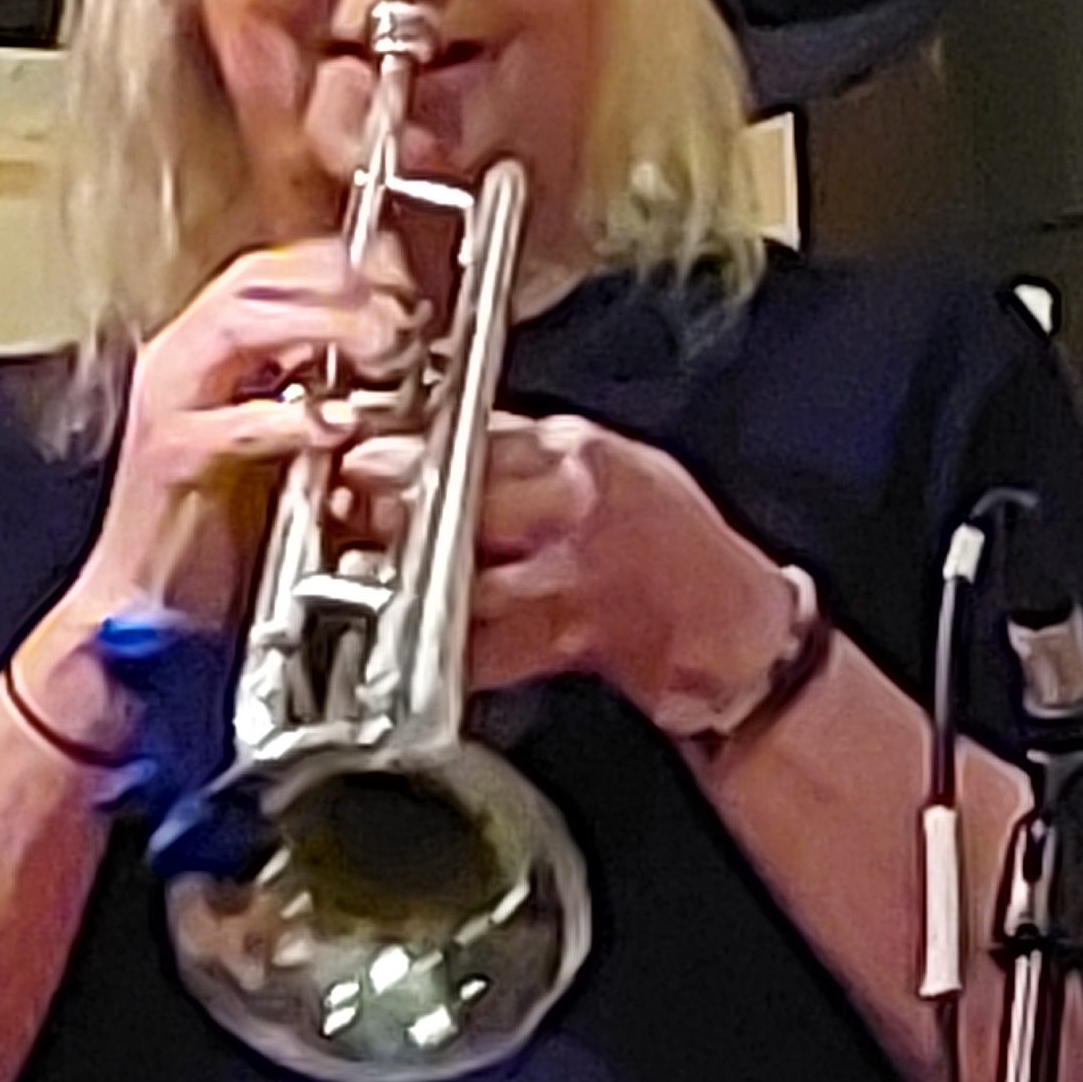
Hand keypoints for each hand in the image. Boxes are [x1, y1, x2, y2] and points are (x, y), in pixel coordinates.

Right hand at [72, 240, 405, 632]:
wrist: (147, 603)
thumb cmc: (213, 530)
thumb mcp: (282, 443)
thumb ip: (319, 394)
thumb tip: (388, 358)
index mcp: (208, 354)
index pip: (271, 272)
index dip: (338, 263)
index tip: (397, 274)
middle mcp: (183, 364)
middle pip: (255, 280)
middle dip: (334, 282)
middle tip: (398, 309)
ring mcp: (171, 405)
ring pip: (237, 325)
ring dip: (317, 326)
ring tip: (378, 347)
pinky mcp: (171, 459)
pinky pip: (231, 422)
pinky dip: (288, 419)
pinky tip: (335, 426)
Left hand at [340, 409, 798, 735]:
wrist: (728, 626)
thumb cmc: (673, 543)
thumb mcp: (611, 460)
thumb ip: (527, 447)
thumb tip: (442, 436)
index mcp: (578, 454)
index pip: (467, 436)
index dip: (398, 448)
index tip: (359, 455)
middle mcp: (567, 509)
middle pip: (446, 500)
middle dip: (387, 506)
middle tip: (354, 510)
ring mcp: (559, 578)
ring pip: (448, 574)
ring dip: (397, 578)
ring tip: (372, 572)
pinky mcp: (553, 642)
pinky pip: (472, 645)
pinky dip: (435, 641)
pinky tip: (415, 633)